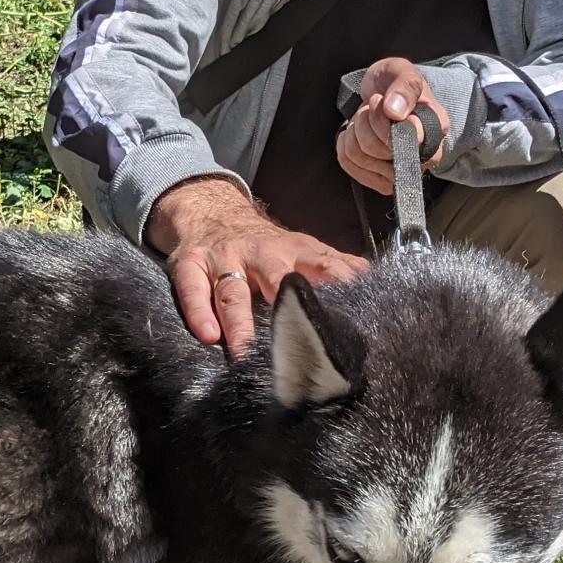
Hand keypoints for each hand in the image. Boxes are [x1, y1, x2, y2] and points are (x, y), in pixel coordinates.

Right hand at [145, 178, 367, 357]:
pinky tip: (208, 336)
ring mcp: (223, 259)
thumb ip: (334, 265)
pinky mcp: (190, 265)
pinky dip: (198, 312)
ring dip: (240, 324)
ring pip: (233, 293)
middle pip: (276, 279)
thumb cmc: (263, 244)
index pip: (321, 267)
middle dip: (287, 306)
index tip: (352, 316)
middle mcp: (259, 254)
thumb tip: (372, 279)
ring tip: (245, 353)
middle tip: (298, 340)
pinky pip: (192, 290)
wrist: (210, 210)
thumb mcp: (300, 248)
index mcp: (292, 252)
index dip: (337, 287)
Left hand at [335, 57, 449, 195]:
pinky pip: (349, 164)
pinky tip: (357, 132)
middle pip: (379, 149)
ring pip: (361, 157)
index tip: (382, 101)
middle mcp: (423, 155)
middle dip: (366, 120)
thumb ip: (404, 87)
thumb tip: (395, 112)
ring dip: (355, 130)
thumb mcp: (402, 71)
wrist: (383, 91)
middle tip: (373, 106)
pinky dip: (345, 143)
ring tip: (366, 118)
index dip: (385, 122)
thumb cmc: (395, 82)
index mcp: (435, 127)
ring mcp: (401, 171)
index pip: (408, 139)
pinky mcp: (380, 178)